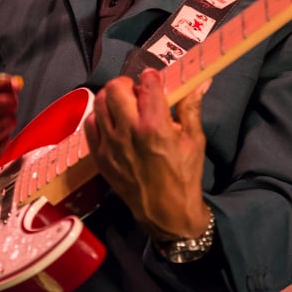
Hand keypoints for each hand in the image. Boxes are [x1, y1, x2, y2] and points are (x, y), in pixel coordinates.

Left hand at [84, 68, 211, 239]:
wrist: (166, 213)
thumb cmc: (184, 175)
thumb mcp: (194, 140)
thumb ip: (191, 106)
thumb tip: (201, 81)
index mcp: (155, 126)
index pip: (147, 83)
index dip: (152, 77)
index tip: (155, 81)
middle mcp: (128, 132)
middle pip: (116, 87)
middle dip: (128, 84)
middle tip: (138, 93)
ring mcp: (109, 144)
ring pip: (99, 102)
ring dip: (112, 98)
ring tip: (124, 107)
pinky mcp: (98, 156)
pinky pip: (90, 124)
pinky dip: (99, 117)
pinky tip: (112, 123)